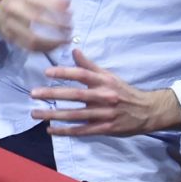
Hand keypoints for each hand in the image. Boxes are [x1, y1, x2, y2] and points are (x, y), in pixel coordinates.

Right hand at [0, 0, 72, 51]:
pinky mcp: (10, 39)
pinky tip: (54, 47)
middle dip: (56, 27)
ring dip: (51, 43)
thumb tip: (68, 3)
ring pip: (32, 39)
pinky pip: (28, 48)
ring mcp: (10, 26)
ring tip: (65, 42)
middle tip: (69, 30)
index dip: (57, 10)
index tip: (70, 16)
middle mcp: (13, 11)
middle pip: (36, 20)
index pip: (41, 3)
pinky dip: (43, 49)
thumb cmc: (21, 1)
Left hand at [30, 48, 180, 136]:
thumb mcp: (109, 76)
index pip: (82, 75)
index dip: (65, 72)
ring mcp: (104, 114)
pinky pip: (81, 131)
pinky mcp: (104, 129)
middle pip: (76, 95)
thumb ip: (90, 65)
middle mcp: (104, 97)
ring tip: (35, 113)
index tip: (47, 72)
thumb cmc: (124, 92)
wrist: (147, 111)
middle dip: (53, 94)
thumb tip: (73, 50)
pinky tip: (50, 129)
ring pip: (75, 115)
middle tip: (33, 94)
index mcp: (104, 82)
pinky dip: (65, 131)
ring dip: (53, 115)